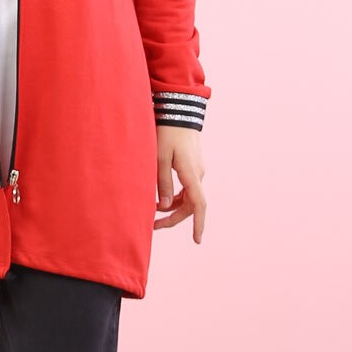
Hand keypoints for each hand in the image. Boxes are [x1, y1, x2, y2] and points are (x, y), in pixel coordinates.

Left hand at [153, 127, 205, 242]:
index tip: (197, 240)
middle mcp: (198, 174)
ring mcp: (197, 170)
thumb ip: (162, 183)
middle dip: (173, 218)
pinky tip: (163, 199)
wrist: (179, 112)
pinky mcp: (193, 166)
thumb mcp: (159, 159)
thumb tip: (166, 206)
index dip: (198, 224)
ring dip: (174, 207)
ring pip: (189, 197)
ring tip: (154, 213)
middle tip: (153, 226)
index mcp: (191, 174)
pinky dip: (176, 197)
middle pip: (191, 205)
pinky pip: (187, 188)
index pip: (198, 205)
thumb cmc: (167, 133)